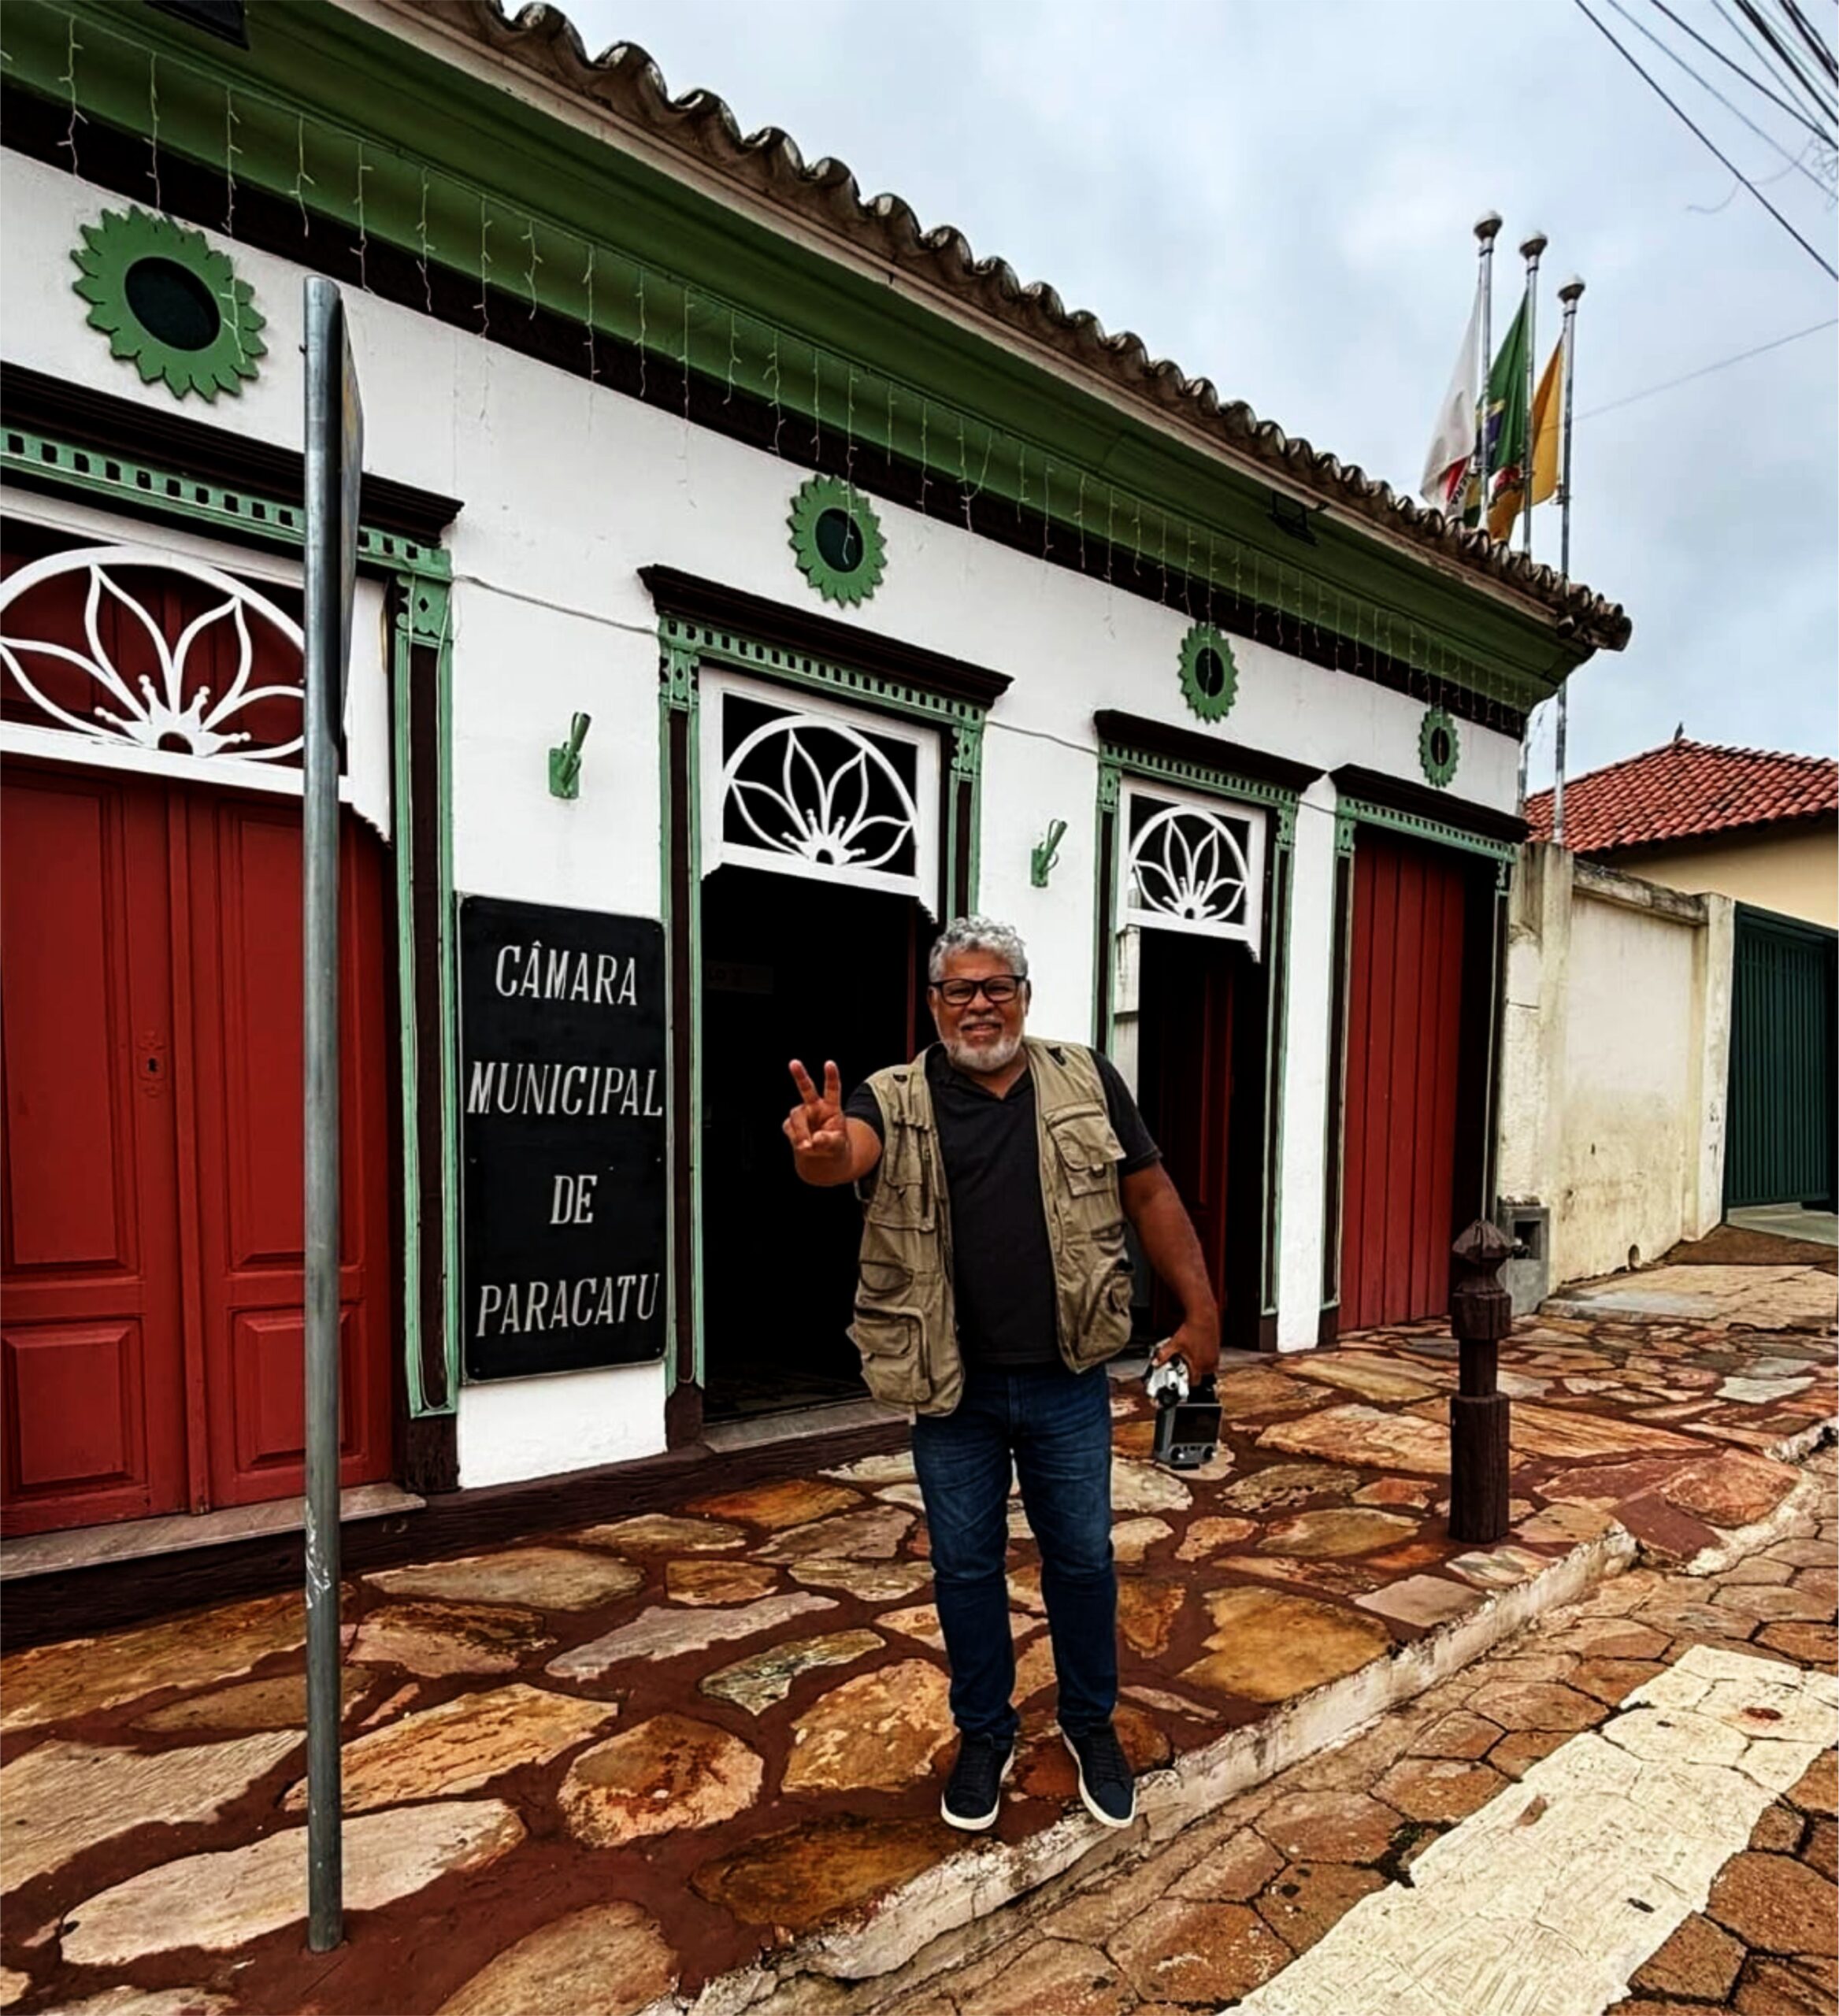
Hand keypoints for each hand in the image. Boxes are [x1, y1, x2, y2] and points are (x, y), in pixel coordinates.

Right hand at [783, 1059, 851, 1175]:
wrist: (821, 1156)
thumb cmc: (833, 1145)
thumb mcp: (838, 1144)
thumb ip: (828, 1141)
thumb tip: (815, 1139)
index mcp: (831, 1107)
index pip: (832, 1089)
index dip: (831, 1076)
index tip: (829, 1063)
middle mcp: (814, 1107)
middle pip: (806, 1088)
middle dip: (800, 1075)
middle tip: (794, 1063)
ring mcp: (801, 1115)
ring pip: (796, 1116)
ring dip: (801, 1132)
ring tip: (808, 1146)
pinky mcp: (791, 1124)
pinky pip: (789, 1128)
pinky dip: (796, 1139)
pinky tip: (804, 1146)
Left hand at [1153, 1312, 1219, 1382]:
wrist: (1202, 1318)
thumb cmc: (1190, 1330)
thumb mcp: (1174, 1343)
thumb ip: (1163, 1355)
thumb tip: (1155, 1362)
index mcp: (1198, 1365)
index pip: (1194, 1382)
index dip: (1186, 1380)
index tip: (1181, 1376)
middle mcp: (1209, 1364)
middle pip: (1201, 1376)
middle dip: (1193, 1373)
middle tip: (1185, 1364)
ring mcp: (1214, 1358)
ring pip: (1207, 1369)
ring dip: (1200, 1367)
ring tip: (1191, 1358)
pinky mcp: (1217, 1352)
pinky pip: (1211, 1362)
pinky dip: (1205, 1360)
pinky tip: (1197, 1351)